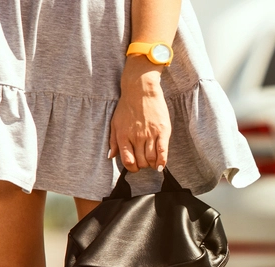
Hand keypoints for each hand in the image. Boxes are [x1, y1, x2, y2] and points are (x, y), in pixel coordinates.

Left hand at [109, 57, 170, 172]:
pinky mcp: (162, 131)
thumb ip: (113, 141)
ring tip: (152, 161)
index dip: (131, 168)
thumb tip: (111, 156)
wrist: (141, 90)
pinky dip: (162, 161)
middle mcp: (136, 137)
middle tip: (144, 162)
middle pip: (141, 162)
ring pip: (151, 159)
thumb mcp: (115, 123)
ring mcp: (150, 134)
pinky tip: (160, 165)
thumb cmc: (127, 106)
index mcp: (123, 136)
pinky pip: (163, 151)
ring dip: (151, 164)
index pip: (127, 161)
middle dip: (143, 166)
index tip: (135, 166)